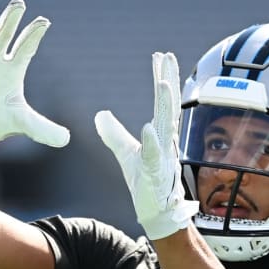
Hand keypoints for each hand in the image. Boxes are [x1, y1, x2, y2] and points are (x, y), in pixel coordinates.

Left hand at [95, 52, 198, 239]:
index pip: (161, 101)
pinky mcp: (155, 174)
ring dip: (165, 105)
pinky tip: (148, 129)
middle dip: (168, 80)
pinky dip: (152, 143)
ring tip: (163, 83)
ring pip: (164, 126)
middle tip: (168, 56)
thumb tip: (100, 115)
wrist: (156, 212)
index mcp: (159, 134)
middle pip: (167, 105)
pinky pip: (153, 157)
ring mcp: (163, 157)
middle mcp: (165, 141)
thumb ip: (114, 133)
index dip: (161, 77)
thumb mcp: (126, 153)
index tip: (160, 56)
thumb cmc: (145, 182)